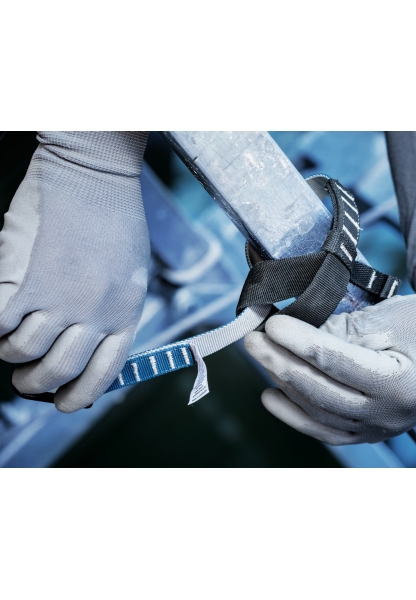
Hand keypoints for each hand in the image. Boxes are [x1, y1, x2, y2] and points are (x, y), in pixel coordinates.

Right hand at [0, 131, 149, 411]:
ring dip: (10, 351)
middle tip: (24, 378)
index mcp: (127, 312)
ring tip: (10, 338)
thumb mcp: (132, 274)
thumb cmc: (116, 221)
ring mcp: (65, 298)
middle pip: (59, 372)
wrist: (98, 177)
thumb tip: (92, 344)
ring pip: (24, 352)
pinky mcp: (33, 281)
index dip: (79, 395)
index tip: (63, 402)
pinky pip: (0, 324)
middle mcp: (99, 313)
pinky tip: (0, 313)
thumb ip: (114, 310)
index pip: (105, 373)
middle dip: (35, 383)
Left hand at [244, 269, 415, 444]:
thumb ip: (340, 329)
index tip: (271, 322)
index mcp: (400, 383)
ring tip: (261, 355)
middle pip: (319, 391)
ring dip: (283, 382)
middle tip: (254, 337)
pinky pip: (326, 428)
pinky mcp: (370, 430)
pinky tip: (271, 394)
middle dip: (280, 362)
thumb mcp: (389, 317)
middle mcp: (389, 415)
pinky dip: (296, 414)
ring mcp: (379, 428)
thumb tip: (292, 332)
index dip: (298, 341)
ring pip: (317, 413)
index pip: (334, 362)